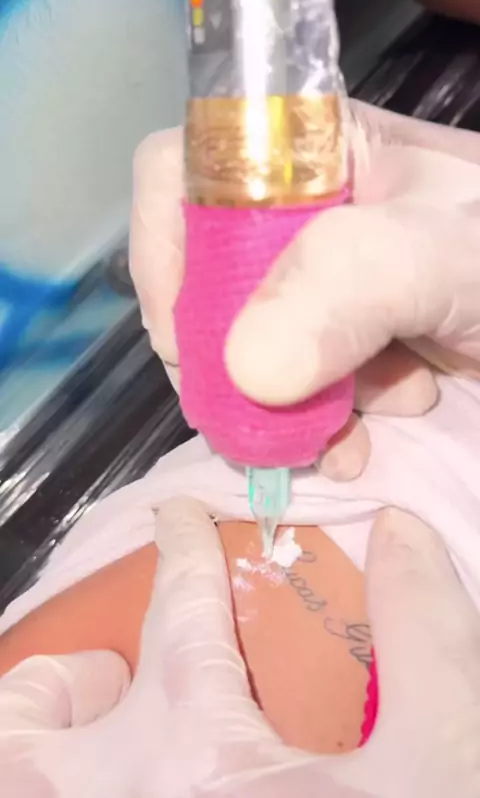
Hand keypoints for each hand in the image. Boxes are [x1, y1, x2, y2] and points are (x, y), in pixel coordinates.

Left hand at [3, 498, 478, 795]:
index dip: (185, 547)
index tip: (177, 515)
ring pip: (14, 777)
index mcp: (197, 754)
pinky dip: (57, 788)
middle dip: (56, 680)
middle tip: (109, 680)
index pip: (182, 609)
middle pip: (25, 718)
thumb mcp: (440, 770)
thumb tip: (400, 531)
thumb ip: (427, 640)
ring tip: (99, 748)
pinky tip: (125, 791)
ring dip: (34, 750)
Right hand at [129, 102, 479, 480]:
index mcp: (312, 151)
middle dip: (232, 363)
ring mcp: (323, 286)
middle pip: (205, 281)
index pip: (182, 171)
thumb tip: (243, 368)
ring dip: (285, 410)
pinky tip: (366, 440)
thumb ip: (355, 282)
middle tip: (269, 419)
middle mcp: (302, 216)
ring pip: (248, 350)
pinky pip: (292, 391)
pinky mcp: (347, 345)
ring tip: (348, 438)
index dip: (166, 254)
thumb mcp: (452, 251)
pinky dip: (318, 428)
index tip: (191, 344)